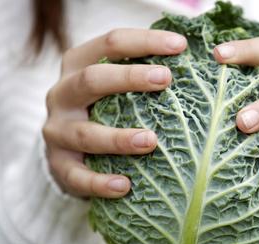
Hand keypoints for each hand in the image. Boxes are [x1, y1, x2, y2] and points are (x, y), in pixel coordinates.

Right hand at [43, 29, 186, 197]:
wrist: (68, 150)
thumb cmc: (104, 110)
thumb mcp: (115, 88)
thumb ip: (143, 77)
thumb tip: (200, 68)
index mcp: (79, 66)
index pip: (110, 44)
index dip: (145, 41)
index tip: (181, 45)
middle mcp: (63, 94)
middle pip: (92, 80)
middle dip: (129, 78)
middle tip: (166, 79)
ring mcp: (57, 130)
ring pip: (86, 133)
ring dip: (119, 138)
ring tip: (150, 141)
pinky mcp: (58, 165)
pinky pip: (76, 176)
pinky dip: (99, 182)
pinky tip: (124, 186)